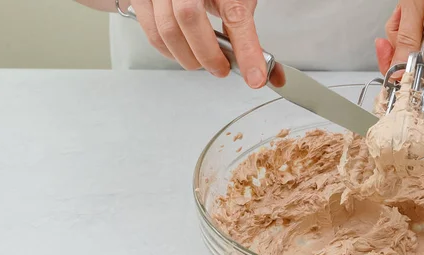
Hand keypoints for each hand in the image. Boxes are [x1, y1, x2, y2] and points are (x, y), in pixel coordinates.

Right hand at [131, 0, 266, 87]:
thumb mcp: (238, 3)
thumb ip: (251, 40)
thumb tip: (272, 75)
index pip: (236, 16)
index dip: (247, 50)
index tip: (256, 78)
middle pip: (189, 20)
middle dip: (207, 55)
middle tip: (220, 68)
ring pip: (166, 30)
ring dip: (186, 57)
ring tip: (201, 60)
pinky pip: (151, 32)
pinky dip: (168, 51)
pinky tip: (182, 51)